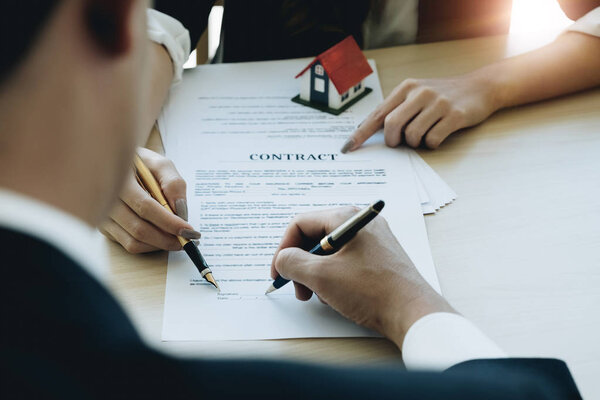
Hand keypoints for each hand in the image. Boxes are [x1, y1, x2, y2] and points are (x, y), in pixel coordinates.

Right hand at [100, 148, 200, 253]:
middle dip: (167, 239)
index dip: (168, 222)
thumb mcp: (160, 164)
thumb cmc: (141, 164)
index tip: (188, 230)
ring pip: (134, 242)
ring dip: (160, 245)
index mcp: (119, 179)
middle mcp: (106, 200)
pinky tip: (161, 236)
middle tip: (187, 239)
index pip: (145, 207)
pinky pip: (129, 245)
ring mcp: (103, 217)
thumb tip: (180, 210)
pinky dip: (150, 246)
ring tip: (177, 238)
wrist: (118, 165)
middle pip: (139, 229)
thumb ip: (173, 184)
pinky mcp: (105, 228)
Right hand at [271, 207, 454, 346]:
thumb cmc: (372, 291)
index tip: (278, 272)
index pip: (301, 224)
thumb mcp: (321, 276)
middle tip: (297, 289)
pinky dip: (334, 277)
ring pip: (329, 252)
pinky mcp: (378, 257)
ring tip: (318, 296)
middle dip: (300, 265)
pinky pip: (345, 261)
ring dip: (316, 274)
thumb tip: (283, 260)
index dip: (284, 249)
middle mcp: (360, 223)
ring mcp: (371, 240)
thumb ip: (293, 263)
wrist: (412, 312)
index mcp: (346, 218)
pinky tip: (337, 297)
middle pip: (315, 237)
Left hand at [341, 72, 498, 151]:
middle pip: (391, 125)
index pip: (377, 114)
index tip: (348, 147)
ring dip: (416, 142)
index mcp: (406, 88)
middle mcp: (420, 93)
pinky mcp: (454, 115)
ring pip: (412, 136)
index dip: (361, 133)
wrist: (480, 87)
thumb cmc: (442, 95)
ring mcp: (438, 103)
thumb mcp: (417, 94)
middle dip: (393, 140)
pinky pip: (432, 140)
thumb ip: (397, 109)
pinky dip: (432, 144)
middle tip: (400, 142)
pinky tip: (438, 135)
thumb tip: (371, 131)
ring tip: (425, 134)